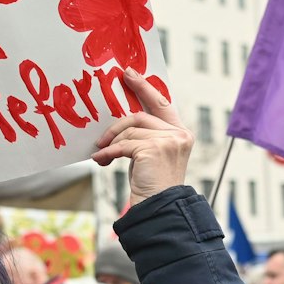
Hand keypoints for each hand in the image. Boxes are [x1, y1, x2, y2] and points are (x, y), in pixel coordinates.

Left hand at [91, 71, 192, 206]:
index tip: (131, 75)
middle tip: (114, 94)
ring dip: (112, 141)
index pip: (162, 104)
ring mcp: (168, 141)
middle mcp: (179, 135)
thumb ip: (145, 136)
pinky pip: (123, 144)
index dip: (146, 88)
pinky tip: (102, 160)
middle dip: (123, 112)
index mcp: (181, 134)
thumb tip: (122, 122)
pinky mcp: (154, 149)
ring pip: (130, 130)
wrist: (160, 208)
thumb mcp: (152, 155)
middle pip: (142, 114)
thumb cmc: (154, 184)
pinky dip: (109, 152)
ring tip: (102, 152)